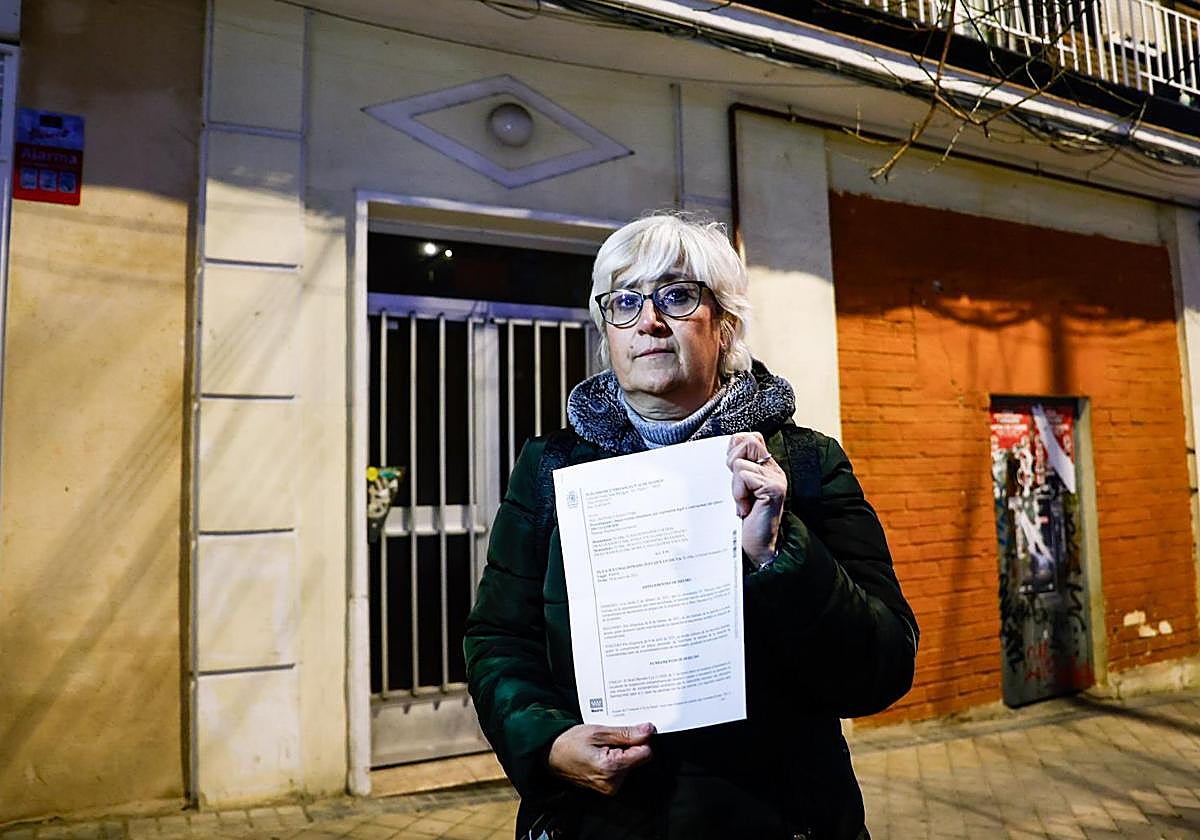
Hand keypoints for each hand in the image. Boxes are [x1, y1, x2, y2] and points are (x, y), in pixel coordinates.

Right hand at [547, 723, 654, 794]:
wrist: (550, 756)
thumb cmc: (569, 742)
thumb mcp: (598, 731)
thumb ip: (626, 733)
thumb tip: (648, 730)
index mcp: (611, 767)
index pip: (645, 753)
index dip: (640, 739)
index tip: (629, 731)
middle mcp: (613, 782)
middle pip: (639, 759)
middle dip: (629, 746)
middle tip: (609, 739)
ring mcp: (610, 788)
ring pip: (631, 765)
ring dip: (622, 753)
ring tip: (602, 747)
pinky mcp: (608, 789)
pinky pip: (622, 771)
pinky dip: (616, 761)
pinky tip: (602, 754)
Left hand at [727, 432, 786, 566]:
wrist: (754, 549)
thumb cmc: (740, 522)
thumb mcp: (733, 490)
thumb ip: (732, 470)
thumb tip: (717, 449)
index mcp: (764, 467)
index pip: (749, 437)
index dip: (734, 448)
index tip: (729, 472)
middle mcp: (773, 470)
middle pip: (746, 440)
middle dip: (731, 460)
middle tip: (735, 487)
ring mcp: (776, 478)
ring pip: (741, 460)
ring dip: (734, 483)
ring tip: (740, 501)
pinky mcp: (774, 488)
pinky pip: (744, 475)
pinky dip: (738, 492)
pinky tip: (743, 509)